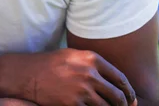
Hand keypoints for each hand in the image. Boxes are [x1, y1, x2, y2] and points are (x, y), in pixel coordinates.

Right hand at [21, 48, 136, 105]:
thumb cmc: (50, 64)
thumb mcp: (73, 56)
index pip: (121, 79)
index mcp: (92, 59)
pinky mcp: (73, 104)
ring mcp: (82, 90)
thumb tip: (115, 80)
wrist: (28, 74)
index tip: (130, 100)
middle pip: (118, 96)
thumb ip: (94, 64)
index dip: (129, 92)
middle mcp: (89, 73)